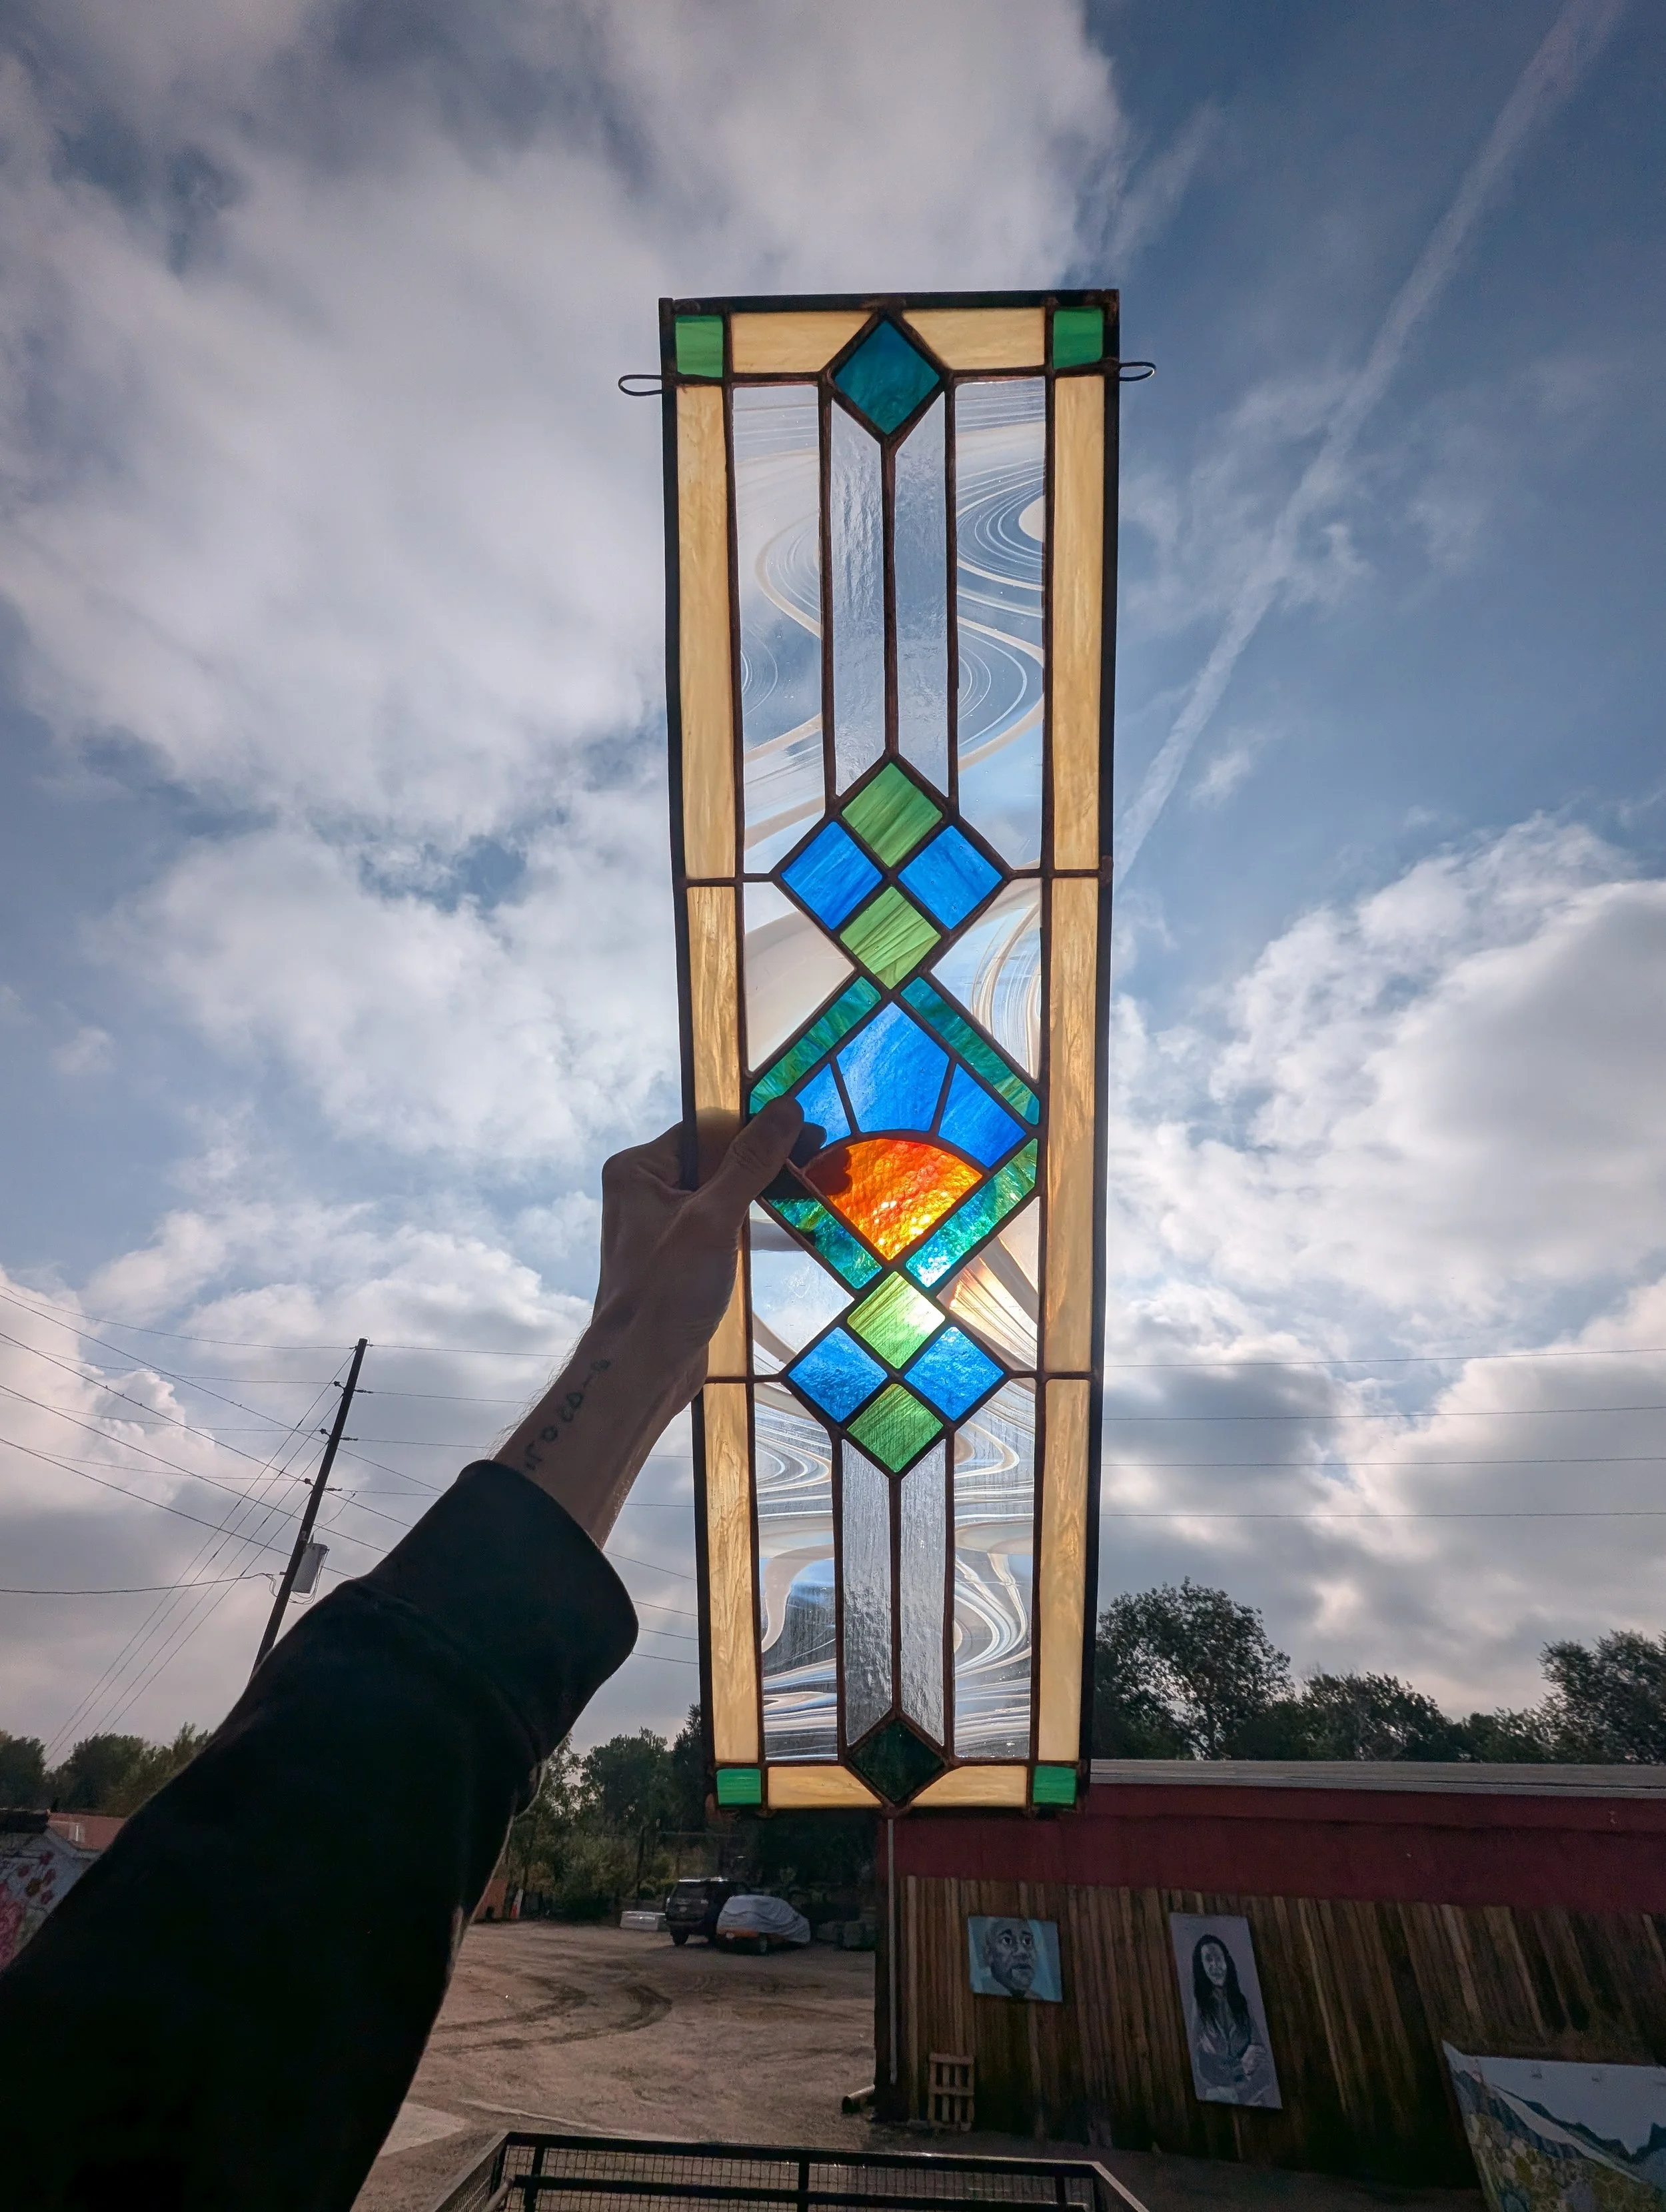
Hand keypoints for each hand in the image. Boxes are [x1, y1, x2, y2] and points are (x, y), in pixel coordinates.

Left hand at [496, 1099, 812, 1538]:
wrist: (641, 1369)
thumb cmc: (666, 1292)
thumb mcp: (713, 1218)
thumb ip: (750, 1162)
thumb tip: (786, 1108)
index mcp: (640, 1169)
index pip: (709, 1128)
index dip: (761, 1125)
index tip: (810, 1127)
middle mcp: (647, 1188)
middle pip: (719, 1156)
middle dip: (772, 1158)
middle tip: (825, 1158)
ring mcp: (664, 1221)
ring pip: (726, 1188)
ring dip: (770, 1186)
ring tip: (822, 1184)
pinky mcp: (683, 1252)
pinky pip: (724, 1219)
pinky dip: (757, 1215)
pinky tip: (793, 1214)